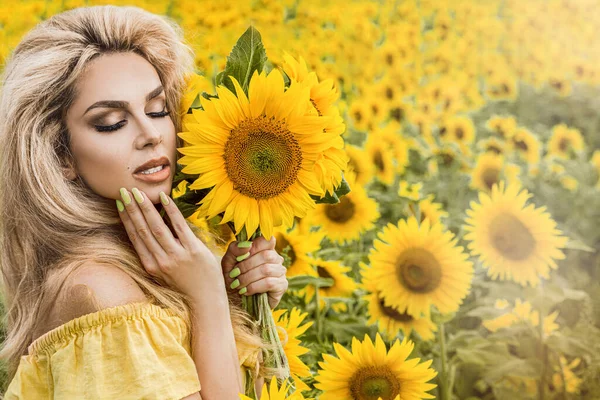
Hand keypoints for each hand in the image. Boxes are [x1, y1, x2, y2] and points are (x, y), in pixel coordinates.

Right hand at [116, 187, 223, 301]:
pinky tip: (164, 198)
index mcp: (151, 266)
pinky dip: (171, 211)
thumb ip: (157, 256)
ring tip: (138, 192)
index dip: (126, 219)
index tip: (119, 204)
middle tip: (124, 191)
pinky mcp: (193, 250)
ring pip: (157, 227)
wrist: (206, 301)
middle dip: (132, 209)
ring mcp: (176, 256)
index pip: (135, 238)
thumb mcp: (165, 273)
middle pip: (143, 230)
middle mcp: (160, 261)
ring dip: (146, 208)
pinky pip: (179, 226)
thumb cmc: (186, 286)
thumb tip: (150, 232)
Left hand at [221, 236, 287, 308]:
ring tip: (237, 285)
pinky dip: (254, 287)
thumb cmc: (233, 280)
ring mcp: (280, 272)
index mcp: (264, 249)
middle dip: (246, 266)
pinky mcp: (282, 286)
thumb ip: (234, 250)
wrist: (235, 302)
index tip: (241, 257)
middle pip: (266, 255)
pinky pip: (269, 282)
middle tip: (234, 276)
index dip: (255, 246)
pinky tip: (246, 291)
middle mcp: (275, 258)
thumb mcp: (228, 262)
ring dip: (248, 278)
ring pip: (267, 269)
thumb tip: (247, 245)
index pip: (268, 239)